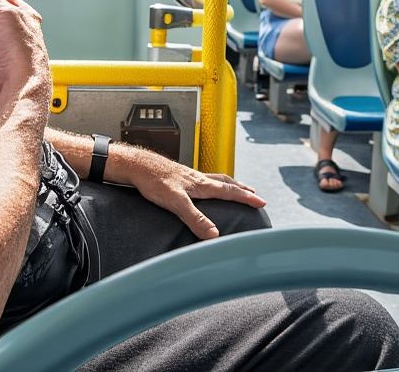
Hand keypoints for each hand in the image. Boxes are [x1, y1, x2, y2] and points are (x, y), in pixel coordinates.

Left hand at [111, 146, 265, 239]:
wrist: (137, 165)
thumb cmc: (154, 181)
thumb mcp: (176, 203)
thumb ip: (195, 218)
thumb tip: (214, 235)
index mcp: (201, 185)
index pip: (229, 191)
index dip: (246, 197)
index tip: (261, 201)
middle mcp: (198, 178)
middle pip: (225, 182)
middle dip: (241, 189)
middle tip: (254, 193)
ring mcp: (188, 176)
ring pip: (215, 179)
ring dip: (228, 184)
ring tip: (234, 188)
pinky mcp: (178, 177)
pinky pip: (202, 180)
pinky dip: (211, 184)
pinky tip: (203, 188)